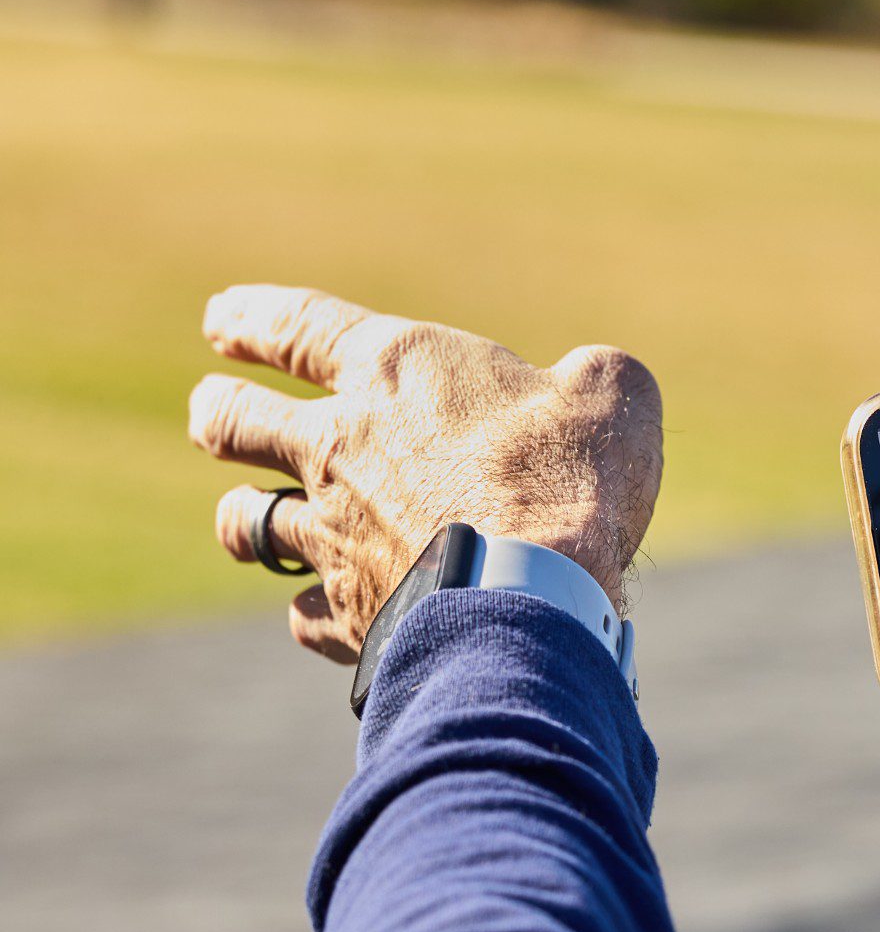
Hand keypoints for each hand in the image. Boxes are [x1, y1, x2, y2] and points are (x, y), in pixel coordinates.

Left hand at [189, 287, 661, 661]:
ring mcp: (332, 535)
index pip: (294, 324)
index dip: (252, 317)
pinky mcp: (350, 613)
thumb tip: (590, 385)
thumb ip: (588, 377)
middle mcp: (339, 447)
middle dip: (220, 413)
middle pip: (231, 419)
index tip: (222, 321)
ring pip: (243, 522)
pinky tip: (335, 612)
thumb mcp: (610, 394)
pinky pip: (304, 613)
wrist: (535, 597)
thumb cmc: (571, 479)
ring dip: (245, 516)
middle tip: (217, 414)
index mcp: (394, 371)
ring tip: (253, 520)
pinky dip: (314, 609)